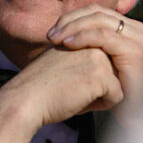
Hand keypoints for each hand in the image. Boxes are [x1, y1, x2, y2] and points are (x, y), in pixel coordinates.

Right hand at [0, 46, 121, 142]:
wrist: (26, 97)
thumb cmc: (41, 84)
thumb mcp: (63, 59)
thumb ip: (83, 55)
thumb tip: (101, 67)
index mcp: (84, 36)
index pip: (105, 62)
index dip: (91, 77)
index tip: (70, 80)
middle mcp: (94, 43)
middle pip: (114, 72)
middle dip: (99, 85)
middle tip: (71, 87)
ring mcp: (99, 57)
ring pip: (117, 84)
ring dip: (100, 95)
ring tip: (74, 92)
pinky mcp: (101, 75)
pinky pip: (117, 97)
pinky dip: (101, 105)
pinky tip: (79, 101)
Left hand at [46, 5, 142, 118]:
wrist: (136, 115)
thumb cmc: (113, 93)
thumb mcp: (99, 65)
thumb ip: (88, 47)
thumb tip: (60, 35)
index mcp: (127, 29)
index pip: (95, 12)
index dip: (71, 18)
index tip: (51, 32)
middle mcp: (135, 29)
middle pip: (96, 12)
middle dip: (69, 21)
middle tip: (50, 35)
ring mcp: (137, 37)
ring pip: (99, 19)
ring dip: (73, 27)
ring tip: (55, 39)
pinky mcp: (134, 50)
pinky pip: (103, 35)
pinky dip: (83, 37)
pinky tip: (67, 44)